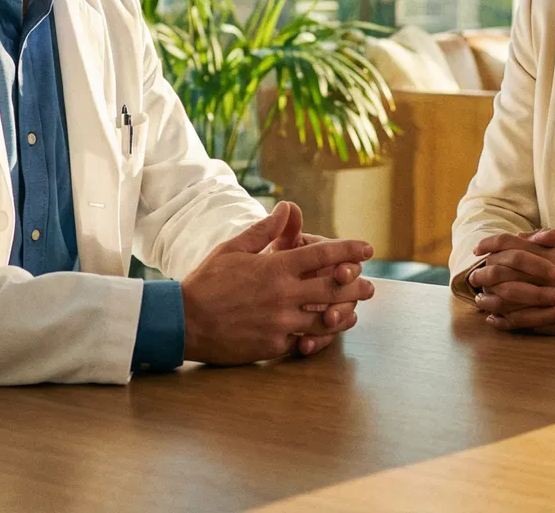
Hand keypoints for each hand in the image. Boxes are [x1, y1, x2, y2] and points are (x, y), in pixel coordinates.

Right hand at [182, 202, 374, 364]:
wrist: (184, 321)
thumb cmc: (207, 281)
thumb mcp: (233, 249)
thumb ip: (264, 231)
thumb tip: (288, 207)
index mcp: (275, 267)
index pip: (323, 254)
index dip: (349, 250)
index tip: (368, 249)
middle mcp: (283, 295)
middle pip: (333, 288)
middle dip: (356, 286)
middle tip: (370, 286)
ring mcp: (281, 323)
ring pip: (326, 319)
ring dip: (345, 314)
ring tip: (354, 312)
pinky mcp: (273, 346)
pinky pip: (304, 342)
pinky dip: (319, 337)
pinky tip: (327, 334)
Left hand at [467, 228, 554, 332]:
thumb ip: (538, 241)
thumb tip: (517, 237)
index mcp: (542, 252)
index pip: (508, 243)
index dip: (489, 245)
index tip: (477, 250)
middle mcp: (539, 271)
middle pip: (500, 270)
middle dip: (482, 274)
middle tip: (473, 278)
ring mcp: (542, 294)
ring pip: (504, 296)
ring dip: (488, 298)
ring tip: (479, 300)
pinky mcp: (546, 314)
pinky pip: (517, 318)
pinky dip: (502, 319)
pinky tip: (493, 319)